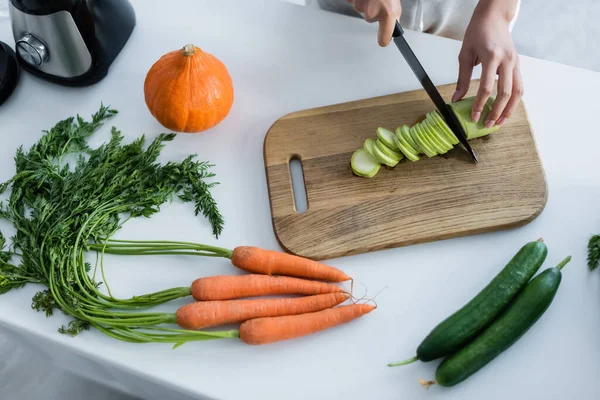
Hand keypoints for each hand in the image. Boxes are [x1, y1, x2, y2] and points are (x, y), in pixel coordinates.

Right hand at [347, 0, 401, 46]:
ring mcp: (360, 6)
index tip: (383, 41)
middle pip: (370, 19)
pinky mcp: (350, 0)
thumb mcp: (394, 1)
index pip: (384, 37)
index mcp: (388, 13)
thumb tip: (392, 26)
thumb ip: (393, 14)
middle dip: (373, 10)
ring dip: (365, 1)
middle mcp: (372, 12)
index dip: (383, 39)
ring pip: (361, 8)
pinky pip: (353, 1)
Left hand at [452, 0, 522, 127]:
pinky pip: (519, 85)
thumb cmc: (478, 32)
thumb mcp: (465, 53)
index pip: (486, 88)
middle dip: (497, 111)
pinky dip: (514, 100)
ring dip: (510, 109)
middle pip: (506, 93)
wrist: (494, 17)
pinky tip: (506, 108)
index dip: (480, 105)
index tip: (475, 116)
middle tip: (488, 124)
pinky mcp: (518, 64)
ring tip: (499, 121)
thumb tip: (457, 98)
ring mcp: (515, 63)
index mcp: (492, 57)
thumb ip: (462, 78)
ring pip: (518, 91)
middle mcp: (507, 61)